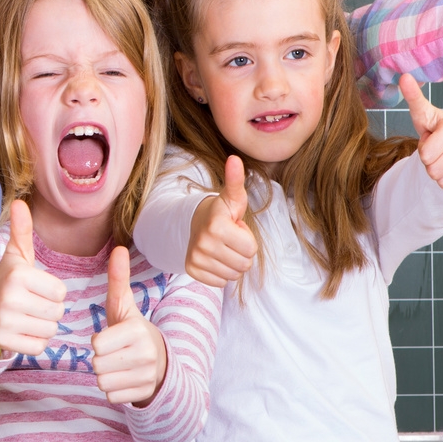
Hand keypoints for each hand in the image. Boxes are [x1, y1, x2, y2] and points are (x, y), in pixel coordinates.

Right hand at [0, 201, 65, 358]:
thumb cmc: (6, 280)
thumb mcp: (15, 256)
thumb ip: (22, 231)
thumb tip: (20, 202)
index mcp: (18, 275)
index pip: (60, 292)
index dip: (52, 291)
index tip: (36, 288)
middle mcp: (10, 297)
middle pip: (58, 312)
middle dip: (50, 310)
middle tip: (31, 304)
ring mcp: (5, 321)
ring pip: (50, 330)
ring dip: (43, 326)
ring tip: (27, 316)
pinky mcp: (4, 341)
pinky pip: (39, 346)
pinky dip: (35, 341)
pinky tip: (22, 330)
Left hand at [91, 245, 167, 406]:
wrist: (161, 362)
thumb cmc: (132, 331)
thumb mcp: (124, 307)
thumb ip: (118, 280)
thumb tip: (119, 249)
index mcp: (137, 330)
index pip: (96, 344)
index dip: (98, 342)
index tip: (112, 338)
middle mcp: (145, 354)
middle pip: (97, 365)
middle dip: (101, 360)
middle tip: (115, 353)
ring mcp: (147, 376)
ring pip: (102, 382)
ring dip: (106, 376)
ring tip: (119, 365)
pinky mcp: (144, 393)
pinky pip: (111, 396)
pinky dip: (114, 390)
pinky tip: (125, 379)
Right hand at [186, 155, 254, 286]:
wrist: (196, 222)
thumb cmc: (222, 211)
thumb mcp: (233, 197)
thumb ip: (235, 180)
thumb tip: (235, 159)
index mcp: (216, 226)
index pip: (251, 249)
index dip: (247, 239)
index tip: (236, 228)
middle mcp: (203, 243)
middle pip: (244, 265)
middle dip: (242, 253)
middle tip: (231, 239)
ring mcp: (195, 258)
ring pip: (233, 275)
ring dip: (232, 263)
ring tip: (224, 247)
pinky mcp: (191, 269)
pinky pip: (220, 282)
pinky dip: (221, 272)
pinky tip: (215, 257)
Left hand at [400, 74, 442, 192]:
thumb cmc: (434, 126)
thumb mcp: (421, 113)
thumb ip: (413, 97)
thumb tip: (404, 76)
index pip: (425, 156)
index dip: (424, 150)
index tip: (430, 140)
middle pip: (433, 170)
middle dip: (430, 163)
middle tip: (437, 150)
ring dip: (440, 172)